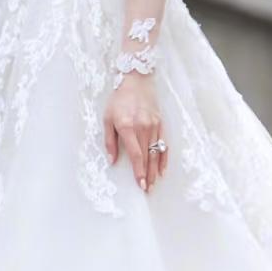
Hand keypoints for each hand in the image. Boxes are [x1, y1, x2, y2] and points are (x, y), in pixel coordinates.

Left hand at [103, 73, 167, 191]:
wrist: (136, 80)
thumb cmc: (118, 100)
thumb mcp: (107, 118)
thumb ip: (110, 141)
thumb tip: (112, 160)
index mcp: (128, 127)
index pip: (135, 154)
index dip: (138, 171)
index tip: (140, 183)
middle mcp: (143, 128)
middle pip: (147, 157)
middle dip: (147, 175)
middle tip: (147, 190)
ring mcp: (153, 126)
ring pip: (156, 153)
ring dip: (155, 170)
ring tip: (154, 183)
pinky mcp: (160, 123)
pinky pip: (163, 144)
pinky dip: (163, 158)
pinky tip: (162, 169)